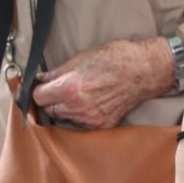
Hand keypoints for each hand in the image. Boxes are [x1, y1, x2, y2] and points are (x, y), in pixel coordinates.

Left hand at [30, 37, 172, 128]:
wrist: (146, 70)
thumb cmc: (117, 58)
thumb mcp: (82, 58)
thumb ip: (58, 72)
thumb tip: (40, 79)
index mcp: (69, 88)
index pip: (37, 97)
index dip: (38, 90)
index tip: (41, 87)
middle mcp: (78, 108)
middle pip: (48, 110)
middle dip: (51, 100)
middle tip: (60, 89)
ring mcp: (91, 119)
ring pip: (65, 118)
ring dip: (66, 108)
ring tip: (80, 94)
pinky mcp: (103, 125)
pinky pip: (82, 124)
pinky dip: (82, 115)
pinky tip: (92, 102)